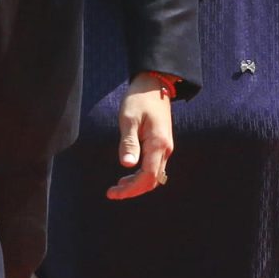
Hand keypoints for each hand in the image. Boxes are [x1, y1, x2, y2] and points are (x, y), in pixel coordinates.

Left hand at [108, 72, 174, 199]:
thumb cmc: (139, 99)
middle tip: (112, 193)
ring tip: (118, 186)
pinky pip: (154, 166)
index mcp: (158, 144)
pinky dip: (142, 175)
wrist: (153, 84)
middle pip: (152, 180)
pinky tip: (129, 173)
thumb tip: (127, 165)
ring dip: (137, 183)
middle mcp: (165, 148)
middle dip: (133, 190)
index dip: (131, 189)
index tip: (113, 192)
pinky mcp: (162, 144)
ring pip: (154, 175)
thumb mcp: (129, 119)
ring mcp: (165, 147)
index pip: (147, 177)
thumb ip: (129, 142)